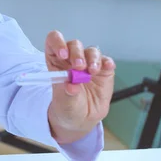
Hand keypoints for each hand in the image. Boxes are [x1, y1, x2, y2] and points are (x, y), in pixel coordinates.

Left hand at [44, 30, 115, 144]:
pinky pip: (106, 61)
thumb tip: (72, 86)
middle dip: (76, 53)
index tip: (63, 54)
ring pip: (91, 51)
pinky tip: (107, 67)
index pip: (53, 41)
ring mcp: (88, 63)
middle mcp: (71, 59)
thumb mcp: (64, 102)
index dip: (57, 43)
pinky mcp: (103, 70)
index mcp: (56, 62)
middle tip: (79, 66)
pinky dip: (106, 62)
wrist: (81, 118)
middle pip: (74, 45)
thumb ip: (67, 93)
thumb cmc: (67, 106)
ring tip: (92, 72)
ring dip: (92, 59)